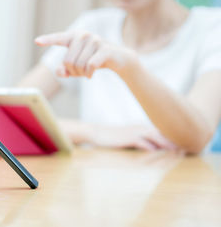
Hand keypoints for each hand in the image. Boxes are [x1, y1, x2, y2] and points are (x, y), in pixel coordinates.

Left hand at [35, 31, 137, 77]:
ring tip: (88, 71)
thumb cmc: (92, 61)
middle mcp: (83, 35)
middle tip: (81, 71)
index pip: (58, 38)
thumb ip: (64, 69)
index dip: (47, 40)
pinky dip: (89, 74)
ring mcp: (95, 40)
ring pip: (78, 66)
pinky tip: (92, 75)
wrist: (118, 59)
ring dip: (82, 74)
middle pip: (67, 61)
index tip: (36, 41)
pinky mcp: (104, 49)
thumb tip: (60, 71)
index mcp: (74, 36)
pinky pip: (90, 66)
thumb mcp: (76, 66)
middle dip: (73, 71)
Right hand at [59, 119, 177, 151]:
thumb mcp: (127, 139)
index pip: (159, 132)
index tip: (181, 145)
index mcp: (141, 129)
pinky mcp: (128, 138)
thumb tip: (150, 149)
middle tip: (184, 148)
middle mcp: (140, 129)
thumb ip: (140, 142)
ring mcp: (135, 132)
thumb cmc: (112, 138)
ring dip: (166, 143)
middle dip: (172, 140)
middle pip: (160, 133)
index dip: (170, 138)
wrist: (97, 133)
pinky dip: (151, 147)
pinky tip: (157, 152)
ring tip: (176, 150)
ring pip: (155, 137)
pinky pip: (143, 142)